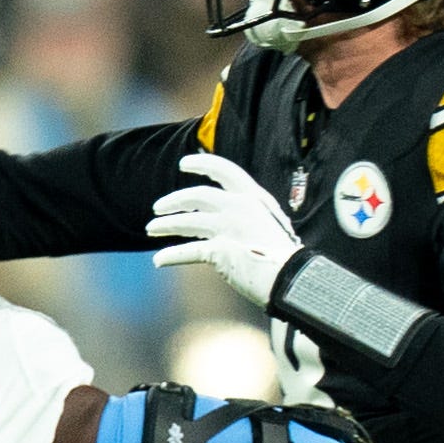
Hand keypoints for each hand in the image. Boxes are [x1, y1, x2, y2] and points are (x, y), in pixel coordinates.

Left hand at [147, 152, 301, 308]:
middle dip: (175, 200)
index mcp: (255, 198)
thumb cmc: (285, 257)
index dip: (203, 164)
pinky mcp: (220, 251)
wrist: (292, 279)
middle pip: (198, 196)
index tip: (184, 164)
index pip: (226, 170)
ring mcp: (230, 228)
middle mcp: (241, 207)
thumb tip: (231, 219)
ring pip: (188, 221)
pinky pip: (188, 251)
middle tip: (158, 208)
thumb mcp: (271, 226)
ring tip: (151, 229)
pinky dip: (171, 255)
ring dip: (167, 224)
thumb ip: (251, 218)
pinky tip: (159, 260)